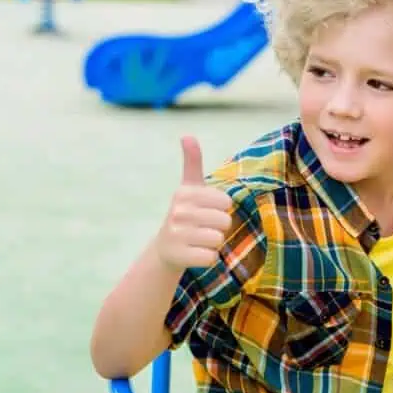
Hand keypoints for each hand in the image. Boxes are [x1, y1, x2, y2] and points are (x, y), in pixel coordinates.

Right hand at [155, 136, 232, 269]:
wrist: (166, 248)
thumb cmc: (186, 214)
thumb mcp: (189, 188)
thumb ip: (192, 162)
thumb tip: (187, 135)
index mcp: (185, 194)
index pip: (226, 202)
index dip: (221, 209)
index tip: (206, 211)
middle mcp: (178, 212)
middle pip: (224, 221)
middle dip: (219, 227)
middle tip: (202, 228)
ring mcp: (177, 234)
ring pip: (219, 239)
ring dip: (214, 242)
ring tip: (198, 240)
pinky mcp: (179, 256)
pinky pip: (212, 257)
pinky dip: (208, 258)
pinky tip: (194, 253)